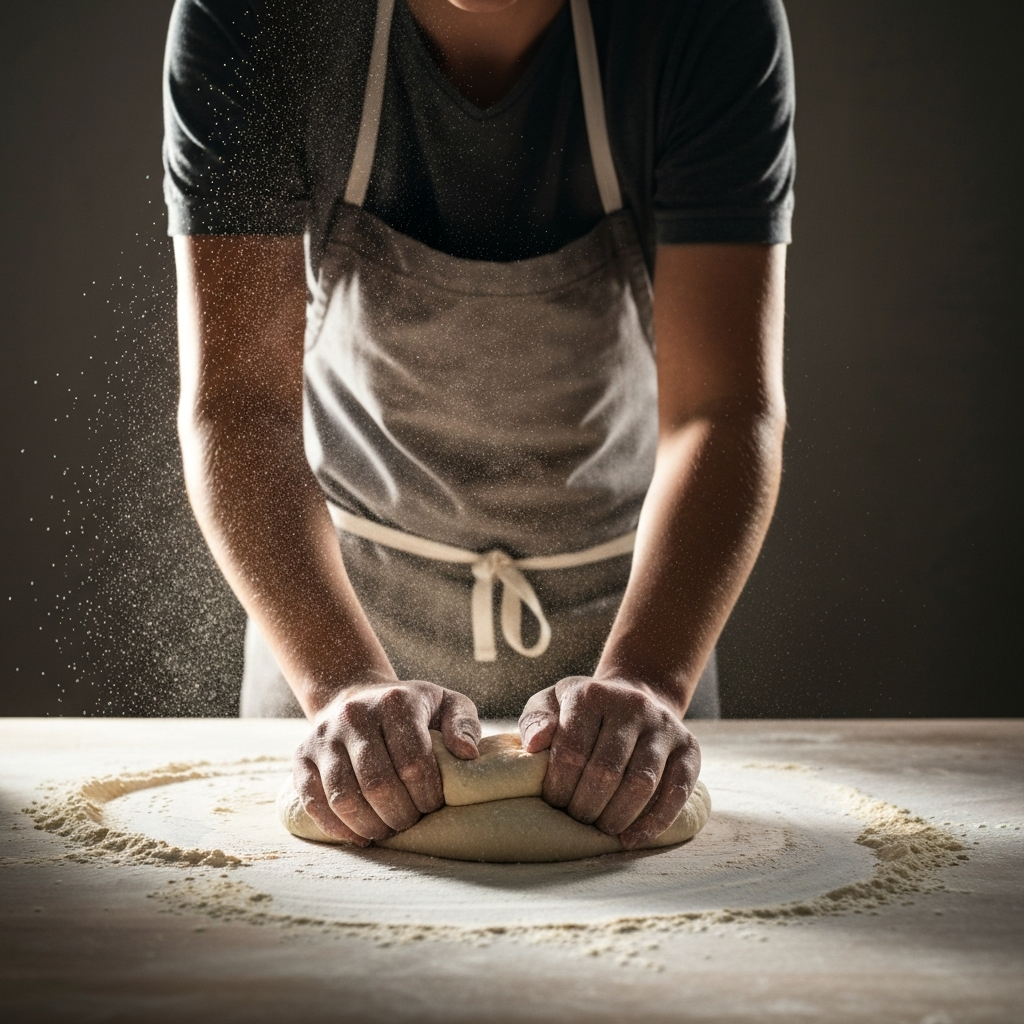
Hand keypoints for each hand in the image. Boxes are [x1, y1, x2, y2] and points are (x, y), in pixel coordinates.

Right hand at [293, 679, 480, 845]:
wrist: (355, 697)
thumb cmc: (410, 708)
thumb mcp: (445, 703)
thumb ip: (464, 723)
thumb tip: (468, 754)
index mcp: (395, 703)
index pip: (412, 760)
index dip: (426, 794)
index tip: (433, 805)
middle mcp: (354, 715)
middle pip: (378, 783)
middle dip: (400, 814)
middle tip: (411, 821)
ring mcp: (324, 737)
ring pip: (344, 797)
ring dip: (371, 825)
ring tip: (388, 830)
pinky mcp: (301, 757)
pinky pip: (314, 801)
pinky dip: (337, 828)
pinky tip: (360, 835)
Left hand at [518, 676, 700, 848]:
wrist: (633, 696)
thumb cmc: (583, 710)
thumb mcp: (551, 704)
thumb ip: (536, 720)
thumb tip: (534, 744)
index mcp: (592, 695)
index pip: (572, 750)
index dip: (559, 786)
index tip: (553, 803)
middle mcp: (631, 705)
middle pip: (606, 771)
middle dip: (586, 806)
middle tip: (577, 819)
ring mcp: (663, 726)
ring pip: (641, 783)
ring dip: (617, 817)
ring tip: (602, 828)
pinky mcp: (689, 747)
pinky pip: (677, 791)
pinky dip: (655, 822)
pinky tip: (632, 838)